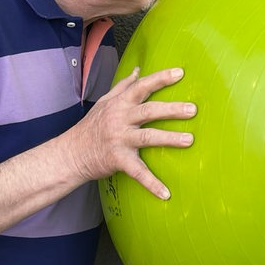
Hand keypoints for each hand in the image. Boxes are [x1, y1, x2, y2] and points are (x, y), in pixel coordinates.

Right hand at [68, 67, 196, 198]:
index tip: (180, 73)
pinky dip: (152, 184)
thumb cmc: (91, 127)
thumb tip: (138, 70)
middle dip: (172, 109)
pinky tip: (166, 193)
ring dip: (170, 139)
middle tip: (192, 109)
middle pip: (149, 111)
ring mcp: (119, 140)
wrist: (71, 154)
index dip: (160, 79)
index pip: (141, 87)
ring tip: (190, 139)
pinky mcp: (118, 160)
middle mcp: (120, 119)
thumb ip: (123, 86)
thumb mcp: (104, 102)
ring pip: (148, 137)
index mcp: (119, 104)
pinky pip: (138, 172)